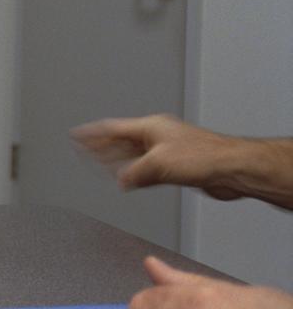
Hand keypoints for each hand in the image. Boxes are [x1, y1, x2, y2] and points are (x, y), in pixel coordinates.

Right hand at [69, 114, 245, 199]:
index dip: (91, 133)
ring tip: (98, 162)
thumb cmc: (204, 157)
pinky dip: (133, 171)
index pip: (112, 128)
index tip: (77, 134)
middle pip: (121, 140)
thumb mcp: (158, 164)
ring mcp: (167, 150)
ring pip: (133, 154)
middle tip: (83, 148)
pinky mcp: (176, 165)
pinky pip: (146, 167)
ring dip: (116, 159)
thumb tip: (122, 180)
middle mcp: (157, 136)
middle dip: (100, 146)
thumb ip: (134, 173)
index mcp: (150, 128)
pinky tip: (128, 178)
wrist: (231, 169)